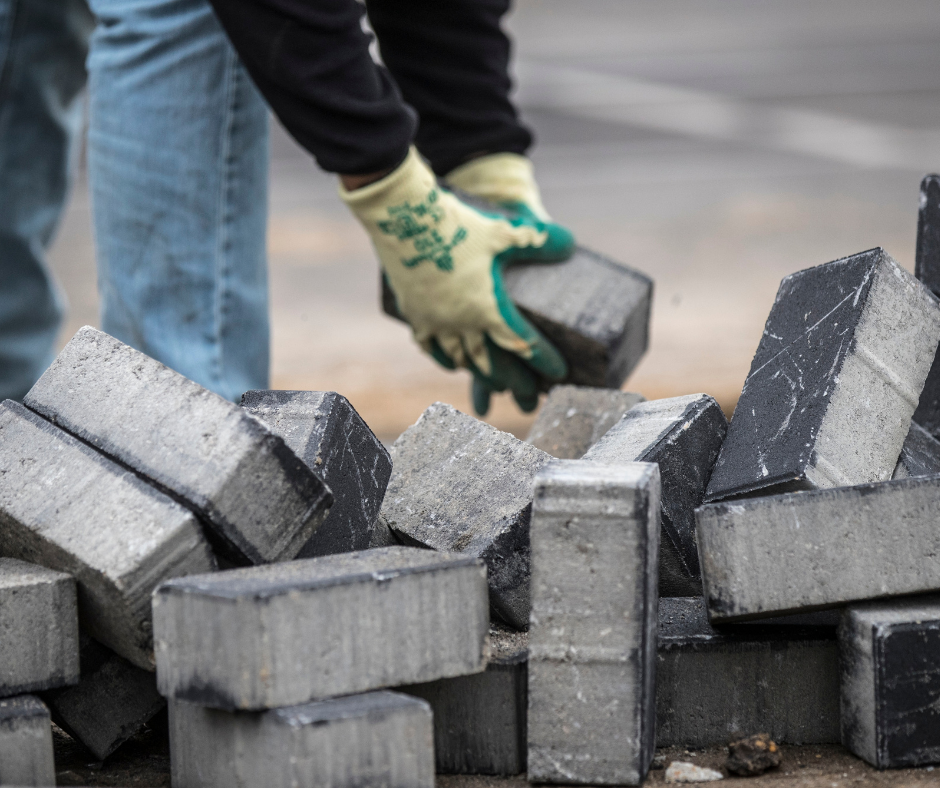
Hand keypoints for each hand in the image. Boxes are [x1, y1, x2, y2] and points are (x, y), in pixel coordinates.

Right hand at [342, 147, 573, 413]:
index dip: (543, 359)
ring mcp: (434, 321)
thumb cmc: (459, 222)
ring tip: (493, 383)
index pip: (523, 343)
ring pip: (459, 357)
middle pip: (492, 362)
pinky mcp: (413, 312)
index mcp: (488, 308)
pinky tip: (450, 362)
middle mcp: (461, 323)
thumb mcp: (505, 230)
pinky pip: (428, 345)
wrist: (403, 216)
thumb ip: (540, 240)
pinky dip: (441, 356)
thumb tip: (571, 246)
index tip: (559, 372)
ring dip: (478, 371)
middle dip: (514, 380)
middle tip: (530, 395)